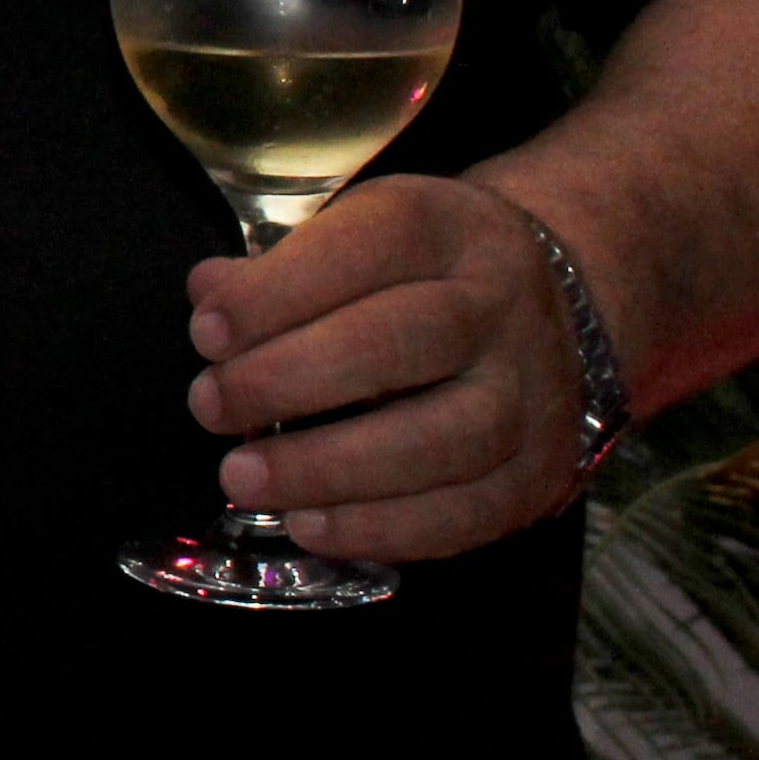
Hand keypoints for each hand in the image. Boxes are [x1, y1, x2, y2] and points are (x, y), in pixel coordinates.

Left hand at [185, 170, 591, 562]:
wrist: (552, 310)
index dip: (277, 293)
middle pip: (400, 344)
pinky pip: (469, 514)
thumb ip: (283, 266)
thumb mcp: (359, 235)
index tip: (206, 332)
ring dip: (329, 468)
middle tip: (210, 407)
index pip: (365, 248)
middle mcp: (501, 307)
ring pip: (441, 439)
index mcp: (447, 230)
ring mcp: (533, 393)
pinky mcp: (542, 473)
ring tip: (244, 478)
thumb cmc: (420, 272)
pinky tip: (310, 525)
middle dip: (288, 380)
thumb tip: (210, 292)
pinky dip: (383, 529)